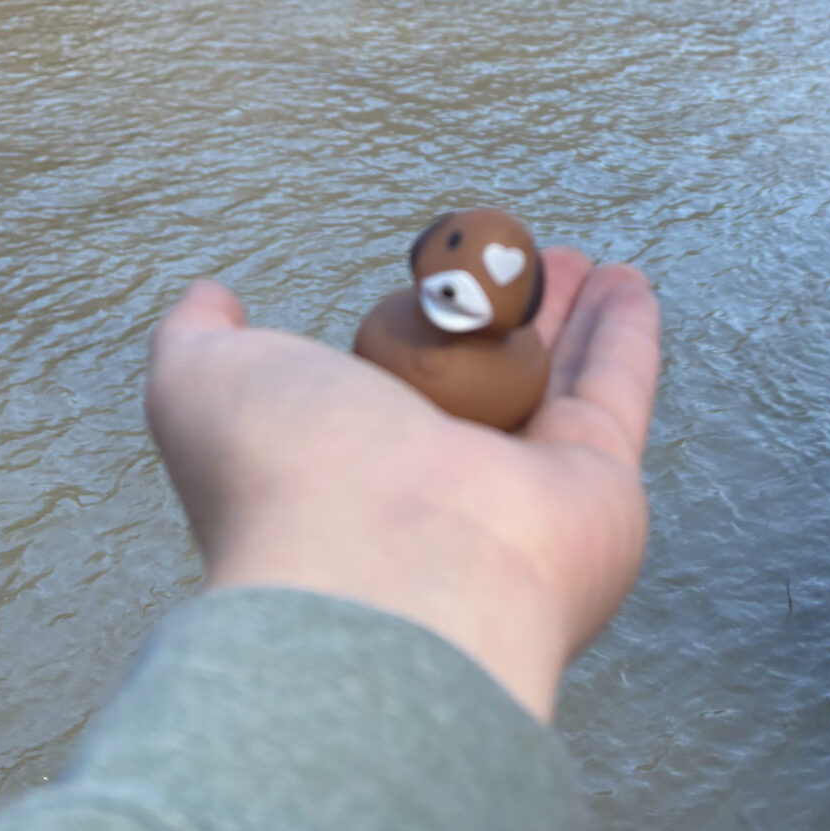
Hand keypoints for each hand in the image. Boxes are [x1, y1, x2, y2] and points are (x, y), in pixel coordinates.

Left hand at [145, 249, 660, 722]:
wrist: (385, 573)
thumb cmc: (286, 482)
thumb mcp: (202, 383)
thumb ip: (198, 337)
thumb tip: (209, 299)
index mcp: (348, 461)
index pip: (387, 384)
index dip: (409, 326)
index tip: (427, 277)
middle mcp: (436, 481)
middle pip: (480, 378)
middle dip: (500, 315)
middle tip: (519, 258)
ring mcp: (520, 487)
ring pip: (553, 381)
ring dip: (571, 316)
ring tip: (580, 257)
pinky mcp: (596, 485)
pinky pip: (616, 392)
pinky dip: (628, 336)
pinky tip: (631, 282)